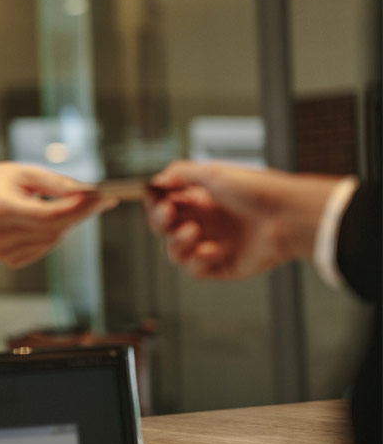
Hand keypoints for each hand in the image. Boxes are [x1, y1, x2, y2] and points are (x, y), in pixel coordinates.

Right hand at [0, 162, 115, 268]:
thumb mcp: (23, 172)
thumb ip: (57, 183)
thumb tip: (90, 193)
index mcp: (1, 209)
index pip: (49, 215)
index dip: (79, 209)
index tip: (103, 198)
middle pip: (55, 230)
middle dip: (80, 214)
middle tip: (99, 199)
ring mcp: (1, 251)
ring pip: (53, 240)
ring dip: (64, 223)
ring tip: (51, 204)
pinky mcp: (6, 260)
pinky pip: (44, 248)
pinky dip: (51, 234)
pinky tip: (37, 221)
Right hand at [145, 160, 342, 279]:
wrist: (289, 216)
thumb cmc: (257, 190)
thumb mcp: (215, 172)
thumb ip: (181, 173)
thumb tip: (157, 181)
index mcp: (201, 200)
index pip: (164, 204)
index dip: (155, 203)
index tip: (158, 199)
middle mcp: (204, 222)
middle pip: (163, 229)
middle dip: (160, 221)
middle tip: (170, 215)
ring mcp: (211, 244)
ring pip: (173, 252)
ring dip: (176, 243)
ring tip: (194, 233)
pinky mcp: (222, 266)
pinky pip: (194, 270)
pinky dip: (198, 261)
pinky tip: (214, 249)